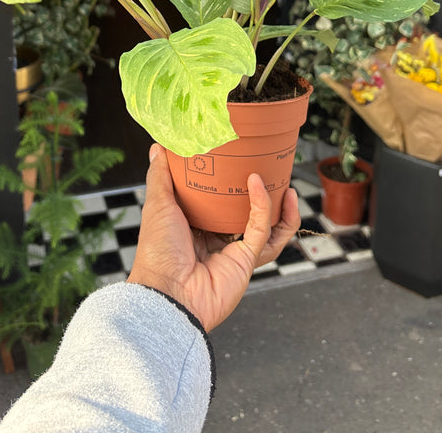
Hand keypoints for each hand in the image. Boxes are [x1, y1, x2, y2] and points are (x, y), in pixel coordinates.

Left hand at [126, 143, 300, 331]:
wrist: (166, 293)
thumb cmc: (157, 252)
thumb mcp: (157, 205)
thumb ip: (161, 177)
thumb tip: (158, 147)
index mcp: (194, 228)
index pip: (217, 204)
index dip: (230, 186)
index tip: (238, 162)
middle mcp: (216, 241)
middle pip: (246, 215)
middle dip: (263, 196)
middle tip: (269, 170)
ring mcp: (233, 252)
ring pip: (266, 227)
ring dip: (278, 206)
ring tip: (285, 183)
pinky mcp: (246, 261)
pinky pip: (262, 231)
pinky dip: (264, 207)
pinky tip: (260, 185)